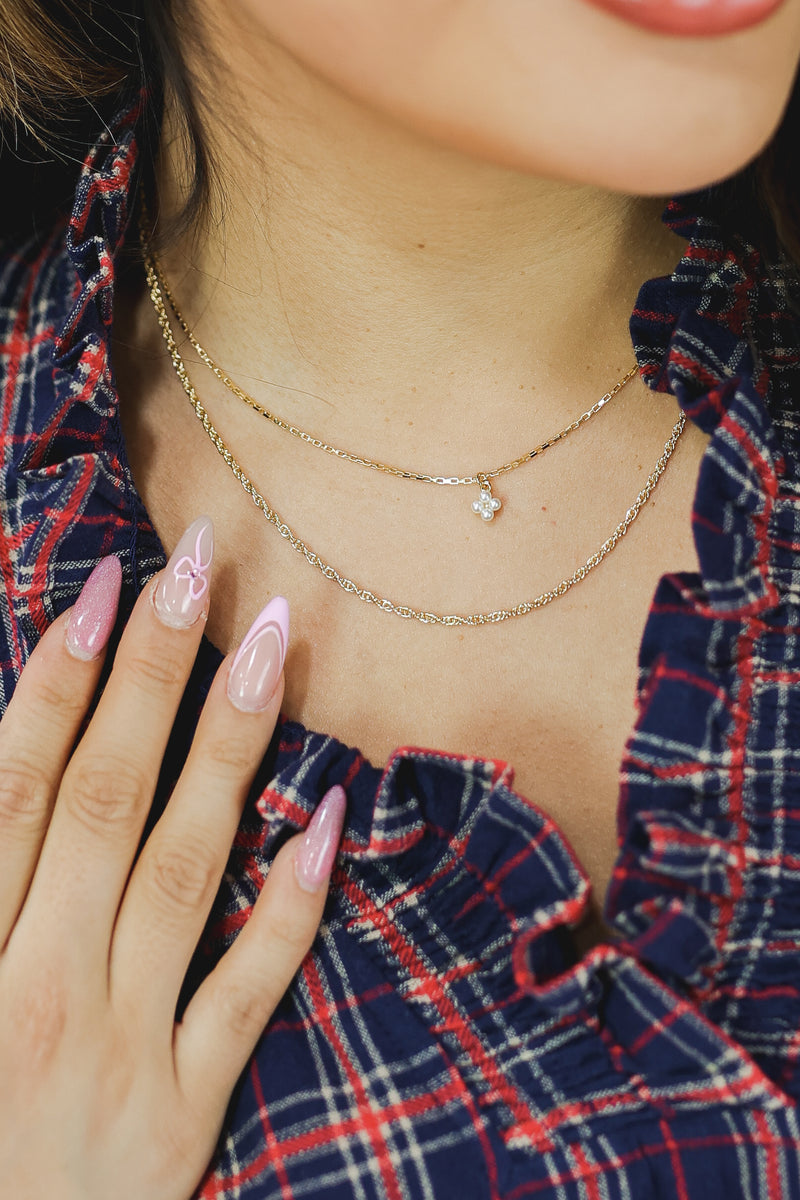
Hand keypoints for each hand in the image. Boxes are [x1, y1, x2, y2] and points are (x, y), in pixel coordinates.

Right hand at [0, 516, 344, 1199]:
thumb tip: (7, 782)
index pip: (16, 790)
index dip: (59, 681)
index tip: (106, 586)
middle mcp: (40, 990)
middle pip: (103, 799)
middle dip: (149, 675)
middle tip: (195, 569)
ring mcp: (124, 1049)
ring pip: (183, 866)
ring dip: (228, 747)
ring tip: (269, 644)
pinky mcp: (185, 1108)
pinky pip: (249, 989)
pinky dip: (289, 904)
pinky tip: (328, 815)